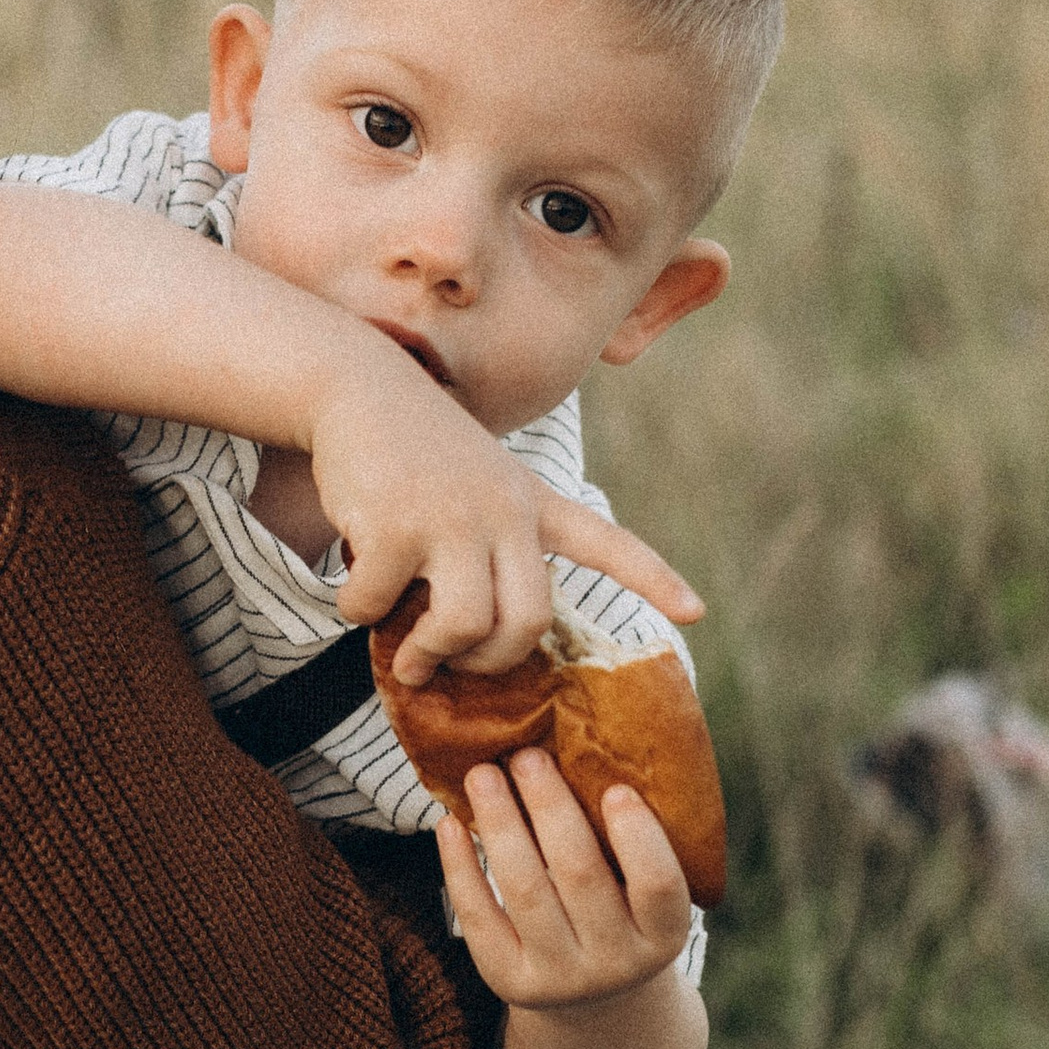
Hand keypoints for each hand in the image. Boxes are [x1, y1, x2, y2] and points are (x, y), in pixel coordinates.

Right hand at [308, 342, 699, 683]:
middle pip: (527, 621)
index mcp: (530, 503)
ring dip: (428, 654)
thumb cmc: (413, 450)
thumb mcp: (475, 484)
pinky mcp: (394, 526)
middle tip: (455, 662)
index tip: (695, 612)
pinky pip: (378, 608)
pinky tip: (354, 593)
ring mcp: (451, 518)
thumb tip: (462, 642)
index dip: (653, 580)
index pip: (605, 544)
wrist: (356, 385)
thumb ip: (486, 548)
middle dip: (490, 662)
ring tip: (409, 656)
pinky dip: (360, 612)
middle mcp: (503, 511)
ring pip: (464, 626)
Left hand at [434, 748, 697, 1002]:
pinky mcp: (510, 981)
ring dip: (501, 825)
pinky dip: (461, 868)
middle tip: (526, 756)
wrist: (592, 995)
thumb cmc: (621, 910)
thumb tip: (594, 740)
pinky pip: (480, 918)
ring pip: (525, 891)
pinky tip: (450, 824)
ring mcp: (562, 978)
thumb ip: (631, 836)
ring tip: (482, 775)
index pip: (658, 884)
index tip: (615, 787)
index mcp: (665, 934)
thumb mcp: (642, 888)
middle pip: (581, 876)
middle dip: (550, 808)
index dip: (638, 836)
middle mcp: (617, 963)